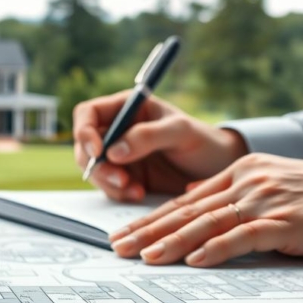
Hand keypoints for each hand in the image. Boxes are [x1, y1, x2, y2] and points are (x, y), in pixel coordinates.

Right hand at [73, 91, 247, 201]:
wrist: (217, 170)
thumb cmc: (203, 141)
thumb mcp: (179, 132)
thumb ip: (147, 136)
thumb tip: (114, 150)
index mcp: (126, 108)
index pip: (88, 113)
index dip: (84, 131)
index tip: (98, 151)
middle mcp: (117, 130)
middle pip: (85, 145)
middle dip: (97, 165)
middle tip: (120, 179)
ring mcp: (119, 156)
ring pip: (94, 169)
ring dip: (107, 182)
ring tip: (134, 190)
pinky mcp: (125, 178)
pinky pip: (108, 187)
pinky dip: (118, 193)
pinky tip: (138, 194)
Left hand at [108, 153, 302, 265]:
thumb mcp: (271, 183)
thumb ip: (233, 191)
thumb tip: (194, 197)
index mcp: (241, 171)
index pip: (185, 200)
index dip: (151, 218)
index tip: (124, 233)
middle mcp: (247, 182)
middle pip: (187, 211)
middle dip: (148, 231)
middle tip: (116, 248)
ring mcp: (266, 201)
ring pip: (207, 223)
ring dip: (172, 242)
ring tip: (144, 258)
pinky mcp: (287, 223)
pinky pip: (244, 237)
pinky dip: (217, 249)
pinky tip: (194, 261)